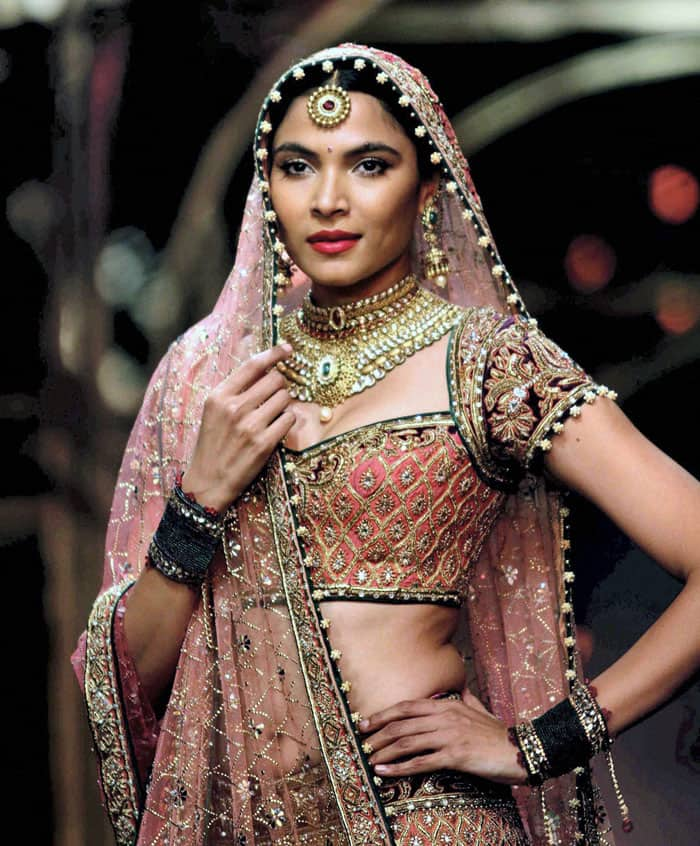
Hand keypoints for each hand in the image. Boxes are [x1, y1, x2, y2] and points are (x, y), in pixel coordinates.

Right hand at [181, 343, 294, 511]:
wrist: (208, 482)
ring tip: (273, 414)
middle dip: (280, 385)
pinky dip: (288, 421)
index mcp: (219, 396)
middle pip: (274, 380)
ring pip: (285, 398)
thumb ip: (235, 391)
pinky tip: (278, 428)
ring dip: (284, 404)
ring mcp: (250, 426)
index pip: (252, 365)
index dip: (274, 353)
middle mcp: (234, 407)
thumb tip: (264, 369)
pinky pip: (289, 419)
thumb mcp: (214, 412)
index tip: (288, 349)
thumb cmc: (212, 445)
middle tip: (275, 395)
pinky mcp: (264, 443)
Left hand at [358, 693, 527, 784]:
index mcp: (447, 705)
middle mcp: (444, 717)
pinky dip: (400, 768)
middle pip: (402, 724)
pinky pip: (421, 762)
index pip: (407, 706)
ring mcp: (449, 736)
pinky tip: (386, 773)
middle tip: (360, 744)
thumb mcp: (479, 709)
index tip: (365, 722)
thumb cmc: (498, 733)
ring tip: (368, 760)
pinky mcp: (455, 756)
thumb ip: (465, 699)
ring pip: (407, 742)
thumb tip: (459, 689)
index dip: (384, 714)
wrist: (520, 750)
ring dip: (384, 752)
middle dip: (377, 734)